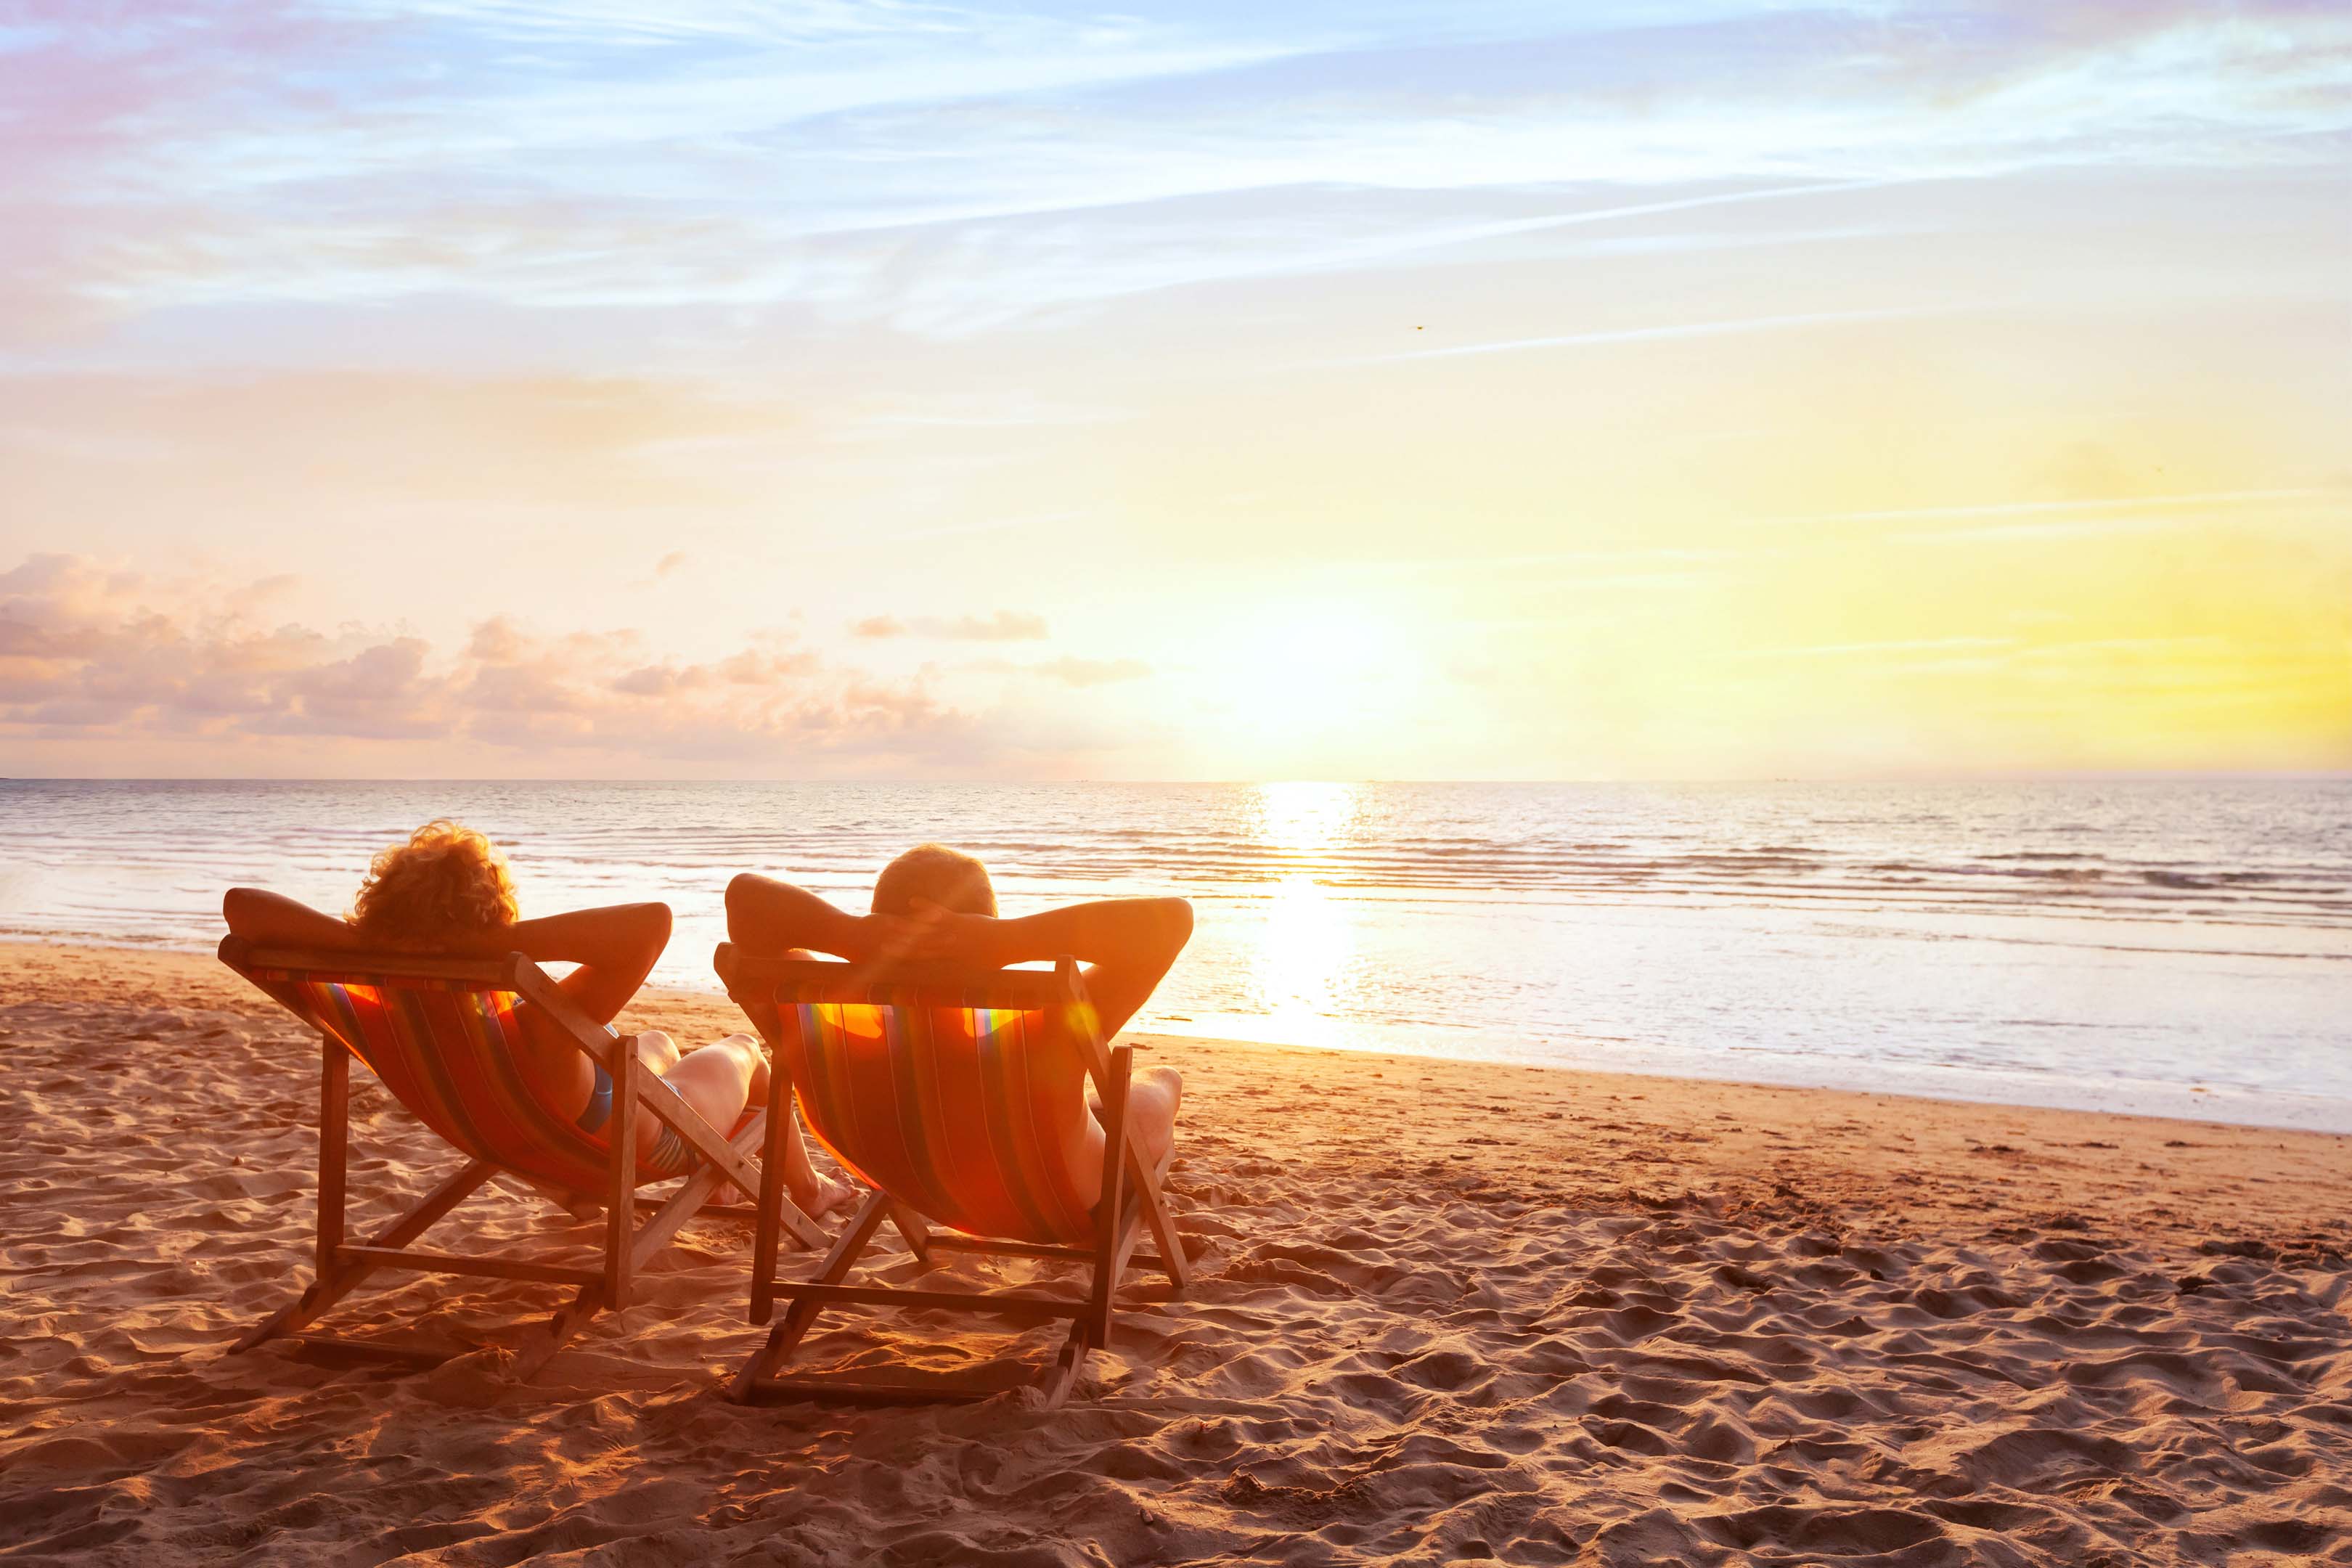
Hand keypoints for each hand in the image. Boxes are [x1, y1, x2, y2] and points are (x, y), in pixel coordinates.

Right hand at [892, 897, 1007, 969]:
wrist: (1009, 944)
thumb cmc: (996, 956)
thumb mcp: (977, 966)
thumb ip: (964, 969)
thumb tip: (958, 974)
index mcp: (950, 961)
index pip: (923, 962)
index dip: (906, 961)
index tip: (890, 961)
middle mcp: (947, 949)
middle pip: (917, 948)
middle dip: (898, 946)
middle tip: (880, 945)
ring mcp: (951, 934)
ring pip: (924, 932)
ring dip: (905, 928)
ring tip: (887, 924)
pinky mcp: (958, 921)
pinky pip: (938, 913)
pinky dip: (924, 907)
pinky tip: (911, 901)